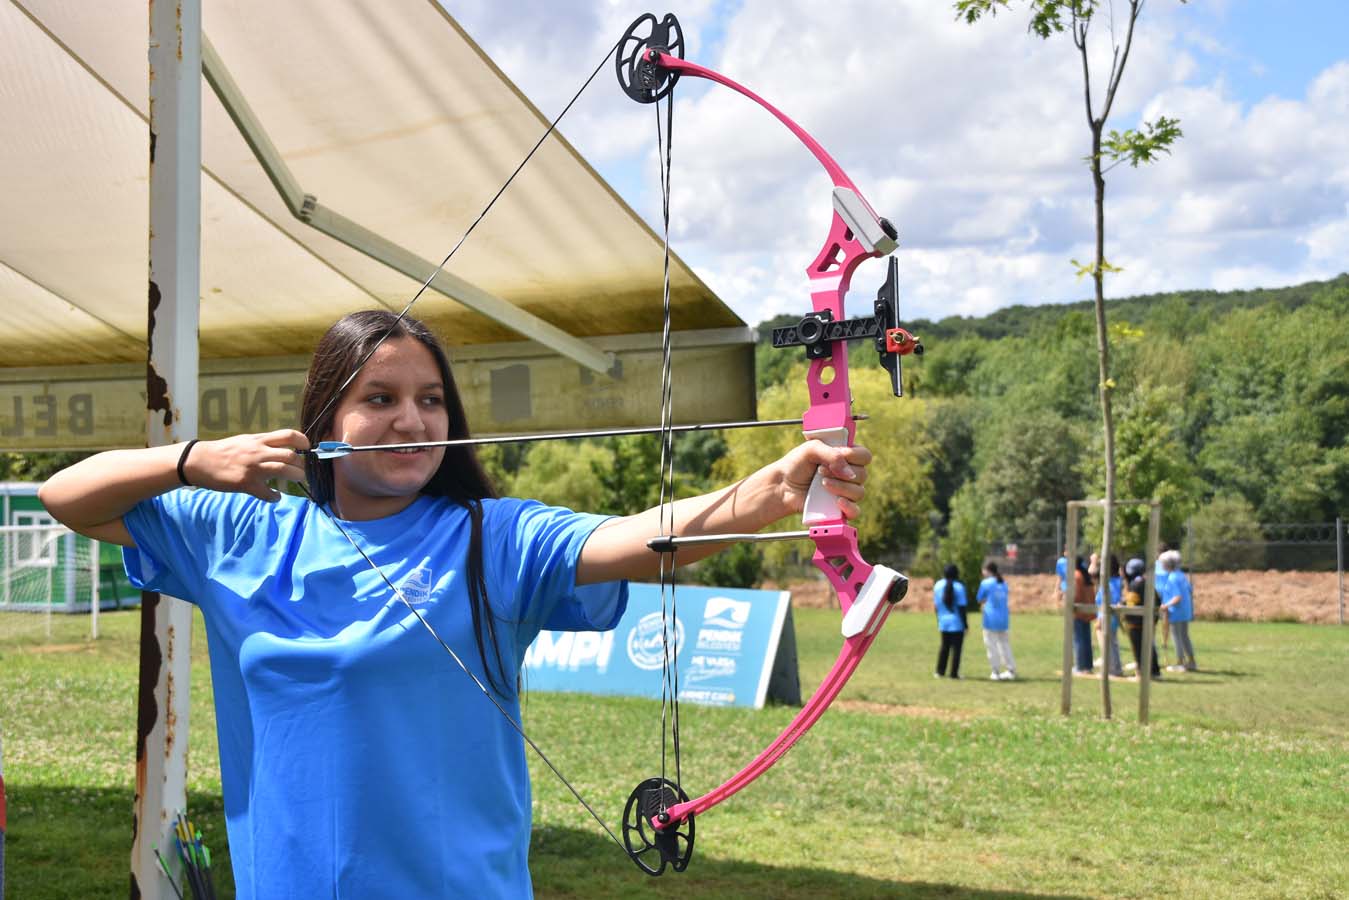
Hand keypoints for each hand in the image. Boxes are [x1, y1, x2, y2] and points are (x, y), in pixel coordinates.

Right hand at [182, 430, 309, 501]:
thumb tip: (285, 447)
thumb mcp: (246, 441)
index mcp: (259, 440)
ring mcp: (252, 468)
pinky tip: (275, 496)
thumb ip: (265, 444)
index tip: (307, 448)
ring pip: (284, 471)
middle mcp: (258, 452)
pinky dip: (275, 497)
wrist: (199, 461)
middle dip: (302, 465)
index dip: (303, 441)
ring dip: (296, 477)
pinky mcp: (245, 484)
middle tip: (303, 471)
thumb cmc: (225, 451)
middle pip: (291, 456)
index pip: (289, 435)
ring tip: (296, 481)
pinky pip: (267, 493)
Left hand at [779, 440, 869, 519]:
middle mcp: (848, 474)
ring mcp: (845, 492)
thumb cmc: (796, 464)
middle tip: (821, 471)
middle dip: (842, 472)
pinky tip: (838, 502)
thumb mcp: (811, 449)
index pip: (865, 456)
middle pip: (863, 475)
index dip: (855, 455)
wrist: (782, 486)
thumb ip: (831, 454)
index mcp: (846, 457)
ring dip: (841, 487)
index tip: (841, 454)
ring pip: (859, 492)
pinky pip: (855, 511)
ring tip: (822, 484)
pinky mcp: (839, 508)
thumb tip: (848, 473)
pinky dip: (849, 507)